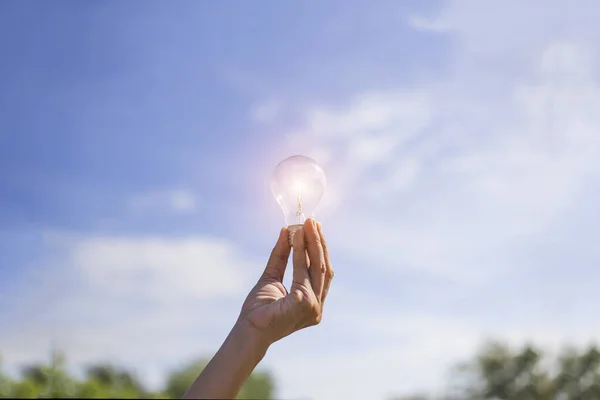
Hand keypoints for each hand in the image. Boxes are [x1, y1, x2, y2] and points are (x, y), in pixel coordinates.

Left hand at [237, 218, 333, 344]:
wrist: (248, 329)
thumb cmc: (259, 309)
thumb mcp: (272, 276)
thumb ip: (281, 256)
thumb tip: (287, 231)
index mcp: (313, 302)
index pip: (321, 271)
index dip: (319, 249)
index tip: (314, 228)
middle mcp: (317, 306)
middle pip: (323, 267)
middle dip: (318, 242)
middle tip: (312, 221)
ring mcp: (314, 306)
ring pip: (317, 266)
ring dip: (312, 243)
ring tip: (306, 225)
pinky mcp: (305, 303)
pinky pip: (302, 271)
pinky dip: (300, 252)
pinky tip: (296, 238)